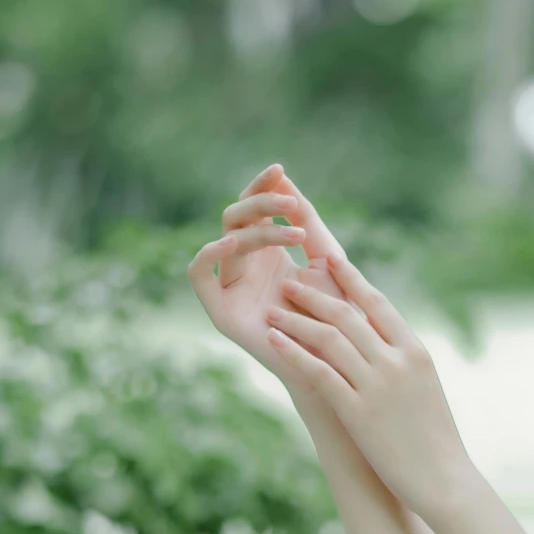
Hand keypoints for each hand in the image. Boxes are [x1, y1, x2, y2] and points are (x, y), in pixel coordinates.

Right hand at [187, 163, 345, 385]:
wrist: (336, 363)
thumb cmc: (336, 316)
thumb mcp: (326, 260)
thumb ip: (308, 222)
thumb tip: (284, 179)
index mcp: (269, 251)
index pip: (255, 207)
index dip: (262, 186)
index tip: (279, 169)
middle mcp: (246, 264)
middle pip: (238, 216)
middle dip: (262, 202)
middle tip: (291, 202)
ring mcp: (231, 285)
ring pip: (227, 237)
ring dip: (256, 228)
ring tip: (293, 230)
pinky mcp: (220, 310)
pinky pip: (198, 275)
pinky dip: (208, 253)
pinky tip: (233, 241)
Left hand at [262, 254, 473, 524]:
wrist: (445, 480)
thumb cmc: (436, 442)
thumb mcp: (425, 391)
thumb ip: (403, 364)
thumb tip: (381, 346)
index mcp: (416, 353)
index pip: (378, 304)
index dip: (351, 279)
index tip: (330, 259)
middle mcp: (397, 362)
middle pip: (348, 314)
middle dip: (314, 294)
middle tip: (289, 282)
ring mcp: (378, 386)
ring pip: (329, 338)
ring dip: (297, 320)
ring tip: (273, 310)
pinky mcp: (358, 412)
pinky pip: (319, 372)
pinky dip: (294, 352)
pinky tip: (274, 342)